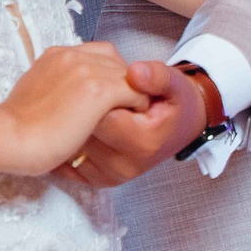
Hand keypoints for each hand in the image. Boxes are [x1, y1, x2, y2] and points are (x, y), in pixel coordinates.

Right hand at [0, 43, 148, 174]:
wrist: (11, 138)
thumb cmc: (17, 128)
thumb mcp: (35, 94)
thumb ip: (54, 87)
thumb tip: (66, 100)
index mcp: (55, 55)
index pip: (96, 54)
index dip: (106, 75)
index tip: (105, 98)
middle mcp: (72, 55)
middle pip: (115, 61)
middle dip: (122, 83)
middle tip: (122, 108)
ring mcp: (87, 70)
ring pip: (129, 76)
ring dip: (132, 95)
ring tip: (130, 116)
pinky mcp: (99, 90)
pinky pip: (136, 93)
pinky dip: (138, 106)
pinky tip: (132, 121)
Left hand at [56, 60, 206, 189]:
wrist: (180, 128)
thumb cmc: (175, 104)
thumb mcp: (175, 83)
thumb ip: (157, 76)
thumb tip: (135, 71)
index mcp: (142, 141)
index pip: (101, 114)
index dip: (96, 92)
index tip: (100, 80)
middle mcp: (125, 164)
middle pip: (82, 129)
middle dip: (81, 107)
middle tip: (89, 90)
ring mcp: (110, 175)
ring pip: (73, 143)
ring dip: (72, 122)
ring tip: (84, 106)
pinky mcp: (97, 179)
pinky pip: (69, 160)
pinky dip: (70, 139)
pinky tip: (76, 124)